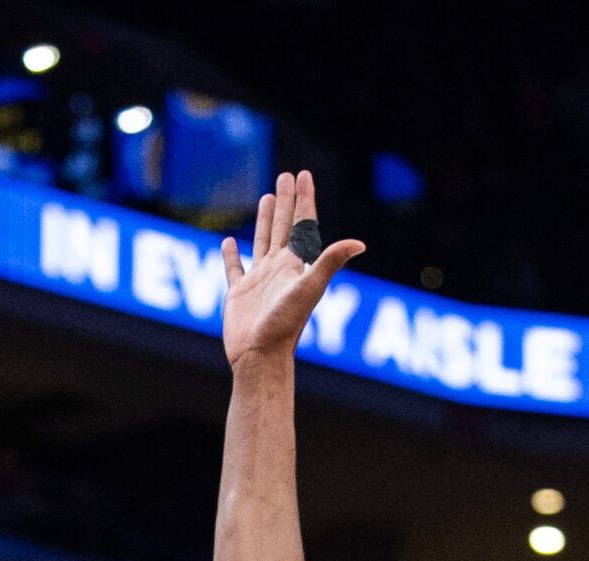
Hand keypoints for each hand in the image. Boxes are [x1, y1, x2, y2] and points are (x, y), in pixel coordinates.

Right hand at [218, 170, 365, 368]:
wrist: (260, 356)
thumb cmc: (285, 325)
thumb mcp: (309, 289)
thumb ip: (330, 262)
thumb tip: (360, 242)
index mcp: (295, 264)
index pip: (302, 224)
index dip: (304, 199)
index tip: (303, 175)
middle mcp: (278, 269)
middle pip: (284, 227)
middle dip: (286, 201)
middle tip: (286, 176)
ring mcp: (258, 280)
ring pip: (262, 241)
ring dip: (265, 220)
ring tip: (267, 198)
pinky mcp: (239, 293)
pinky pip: (234, 268)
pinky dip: (231, 255)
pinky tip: (228, 241)